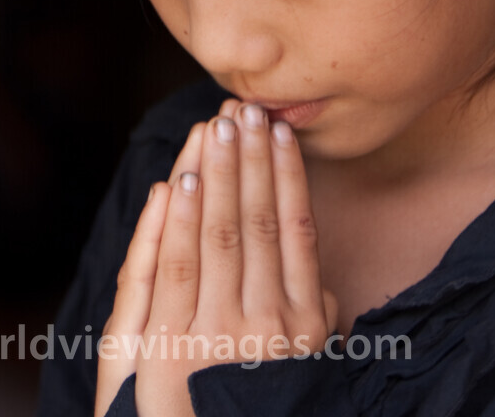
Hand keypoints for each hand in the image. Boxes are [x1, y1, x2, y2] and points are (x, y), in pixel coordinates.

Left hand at [95, 99, 338, 416]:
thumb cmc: (268, 409)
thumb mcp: (307, 368)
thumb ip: (314, 322)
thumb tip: (318, 280)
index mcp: (304, 321)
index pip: (299, 229)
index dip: (288, 175)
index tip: (280, 133)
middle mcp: (269, 319)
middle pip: (261, 220)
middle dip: (251, 160)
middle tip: (245, 109)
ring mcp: (221, 330)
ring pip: (222, 234)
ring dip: (219, 174)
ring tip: (216, 126)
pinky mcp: (176, 344)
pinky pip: (179, 267)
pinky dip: (181, 219)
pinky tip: (182, 180)